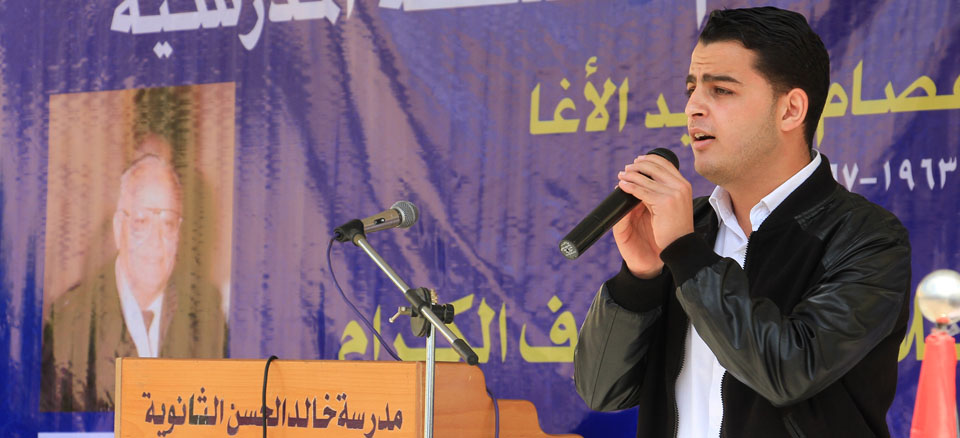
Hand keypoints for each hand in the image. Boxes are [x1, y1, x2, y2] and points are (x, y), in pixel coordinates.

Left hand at [613, 154, 693, 278]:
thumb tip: (646, 178)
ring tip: (621, 175)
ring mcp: (673, 194)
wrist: (680, 245)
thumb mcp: (674, 204)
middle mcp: (680, 186)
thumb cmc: (675, 227)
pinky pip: (641, 191)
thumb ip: (665, 190)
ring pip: (646, 179)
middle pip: (655, 167)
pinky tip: (622, 186)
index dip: (650, 159)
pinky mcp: (663, 203)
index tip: (638, 160)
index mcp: (683, 185)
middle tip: (627, 168)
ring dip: (630, 175)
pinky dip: (629, 187)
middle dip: (638, 166)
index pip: (666, 163)